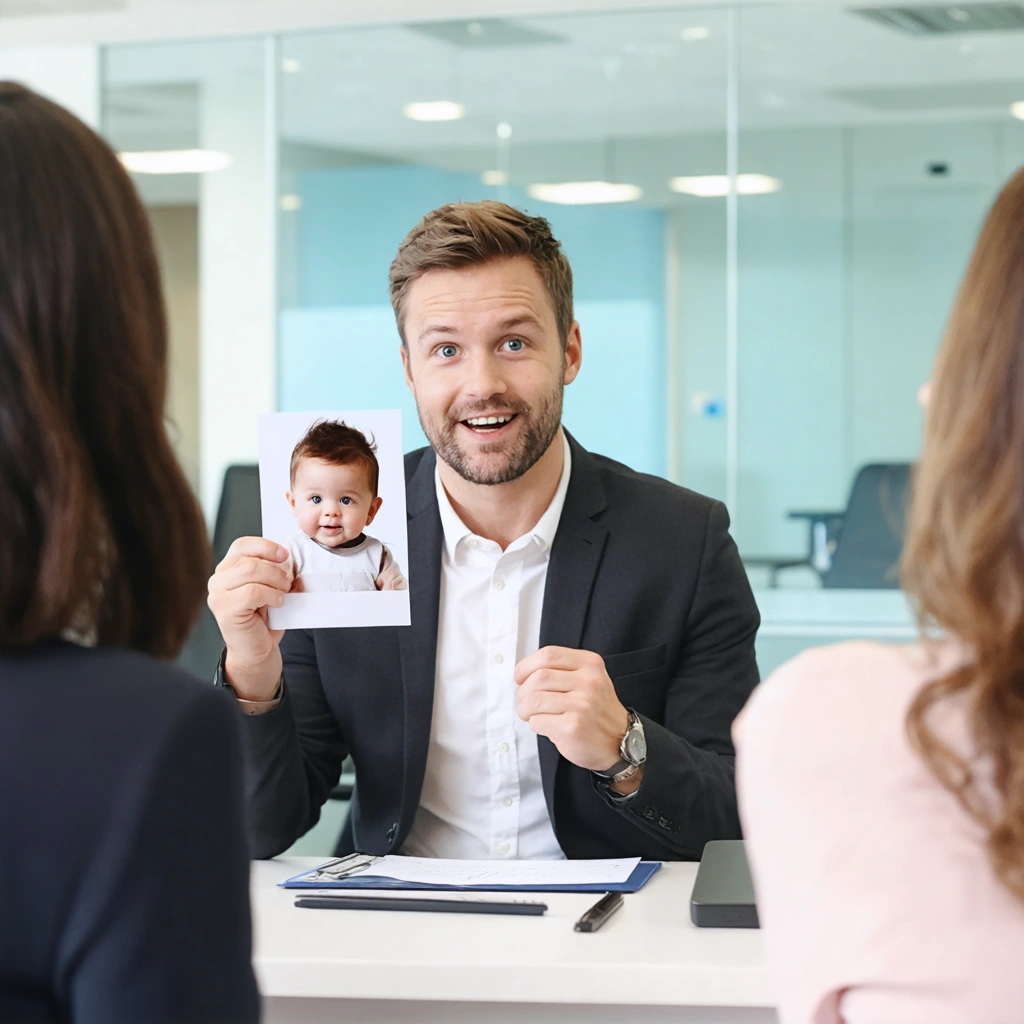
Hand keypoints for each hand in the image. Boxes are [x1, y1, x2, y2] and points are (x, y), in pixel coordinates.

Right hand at [207, 537, 292, 698]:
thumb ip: (275, 570)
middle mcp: (218, 579)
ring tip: (282, 592)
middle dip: (276, 569)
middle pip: (249, 559)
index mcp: (228, 569)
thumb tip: (291, 558)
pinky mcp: (224, 609)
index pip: (242, 544)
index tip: (285, 555)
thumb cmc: (264, 619)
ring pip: (250, 571)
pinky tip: (276, 603)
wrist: (257, 650)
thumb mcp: (271, 587)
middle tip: (287, 582)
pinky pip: (252, 592)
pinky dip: (271, 595)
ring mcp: (218, 594)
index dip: (266, 546)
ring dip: (275, 581)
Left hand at [514, 647, 628, 772]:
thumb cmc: (595, 709)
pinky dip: (534, 724)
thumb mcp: (588, 678)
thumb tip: (522, 672)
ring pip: (534, 700)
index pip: (549, 654)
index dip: (527, 666)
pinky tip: (545, 725)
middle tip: (524, 701)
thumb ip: (561, 670)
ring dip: (524, 709)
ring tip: (530, 714)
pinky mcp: (573, 727)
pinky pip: (538, 721)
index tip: (520, 677)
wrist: (620, 740)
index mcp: (590, 664)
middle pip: (538, 677)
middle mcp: (589, 682)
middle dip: (523, 691)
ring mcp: (582, 705)